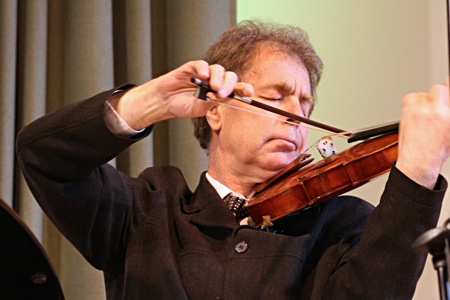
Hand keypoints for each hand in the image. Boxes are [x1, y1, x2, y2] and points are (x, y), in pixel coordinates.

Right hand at [114, 60, 251, 128]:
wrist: (165, 102)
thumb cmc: (183, 105)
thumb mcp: (200, 108)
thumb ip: (212, 102)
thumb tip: (225, 97)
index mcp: (220, 92)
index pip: (236, 88)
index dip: (243, 89)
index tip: (249, 93)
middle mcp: (215, 81)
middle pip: (230, 76)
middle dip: (230, 84)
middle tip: (223, 93)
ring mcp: (204, 74)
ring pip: (218, 69)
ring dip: (218, 78)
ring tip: (213, 88)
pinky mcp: (192, 67)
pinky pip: (201, 64)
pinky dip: (203, 69)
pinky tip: (203, 76)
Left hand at [396, 78, 449, 188]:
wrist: (418, 162)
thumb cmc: (436, 151)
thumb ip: (449, 115)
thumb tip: (446, 107)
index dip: (449, 85)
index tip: (448, 81)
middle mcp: (438, 112)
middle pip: (439, 89)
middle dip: (438, 95)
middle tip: (435, 105)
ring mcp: (421, 111)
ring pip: (423, 94)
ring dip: (424, 101)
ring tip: (424, 113)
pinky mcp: (408, 113)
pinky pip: (410, 97)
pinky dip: (412, 102)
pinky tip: (415, 111)